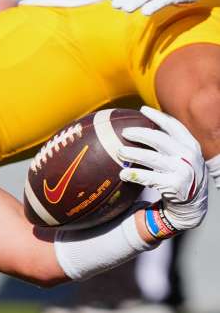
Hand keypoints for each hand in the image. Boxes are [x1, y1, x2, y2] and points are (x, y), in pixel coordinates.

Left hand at [117, 106, 207, 231]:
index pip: (174, 126)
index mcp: (190, 144)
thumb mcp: (182, 156)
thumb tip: (141, 126)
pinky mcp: (174, 185)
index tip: (142, 110)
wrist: (192, 202)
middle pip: (160, 139)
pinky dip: (135, 174)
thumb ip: (169, 143)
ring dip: (134, 154)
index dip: (158, 116)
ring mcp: (182, 170)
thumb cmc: (181, 173)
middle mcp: (188, 156)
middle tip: (124, 132)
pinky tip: (122, 173)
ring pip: (153, 158)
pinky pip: (150, 178)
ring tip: (119, 151)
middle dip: (140, 134)